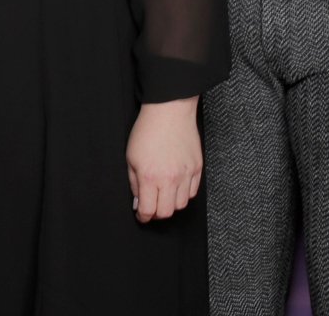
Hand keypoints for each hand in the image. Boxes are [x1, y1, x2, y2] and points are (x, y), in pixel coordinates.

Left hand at [127, 97, 202, 222]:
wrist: (169, 111)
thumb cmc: (147, 131)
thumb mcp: (131, 157)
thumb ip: (134, 183)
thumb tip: (138, 202)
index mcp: (150, 177)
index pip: (148, 210)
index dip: (143, 217)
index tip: (141, 216)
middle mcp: (170, 179)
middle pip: (167, 212)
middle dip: (157, 214)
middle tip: (151, 207)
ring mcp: (186, 174)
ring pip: (181, 204)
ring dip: (171, 204)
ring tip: (163, 195)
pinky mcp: (197, 168)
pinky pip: (193, 192)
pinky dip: (184, 194)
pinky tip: (175, 186)